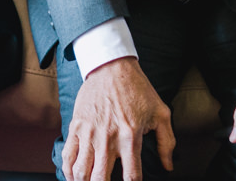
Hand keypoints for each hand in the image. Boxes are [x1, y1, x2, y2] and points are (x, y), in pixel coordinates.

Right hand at [62, 56, 174, 180]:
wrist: (111, 66)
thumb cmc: (137, 89)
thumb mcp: (160, 112)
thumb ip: (167, 142)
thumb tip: (168, 166)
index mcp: (131, 137)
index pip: (132, 177)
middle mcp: (108, 139)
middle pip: (100, 179)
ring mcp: (89, 133)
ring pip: (81, 172)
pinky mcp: (76, 127)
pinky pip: (67, 156)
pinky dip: (68, 172)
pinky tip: (74, 178)